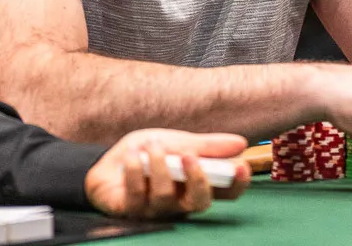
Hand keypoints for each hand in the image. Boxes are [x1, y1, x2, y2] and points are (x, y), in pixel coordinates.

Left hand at [84, 129, 250, 218]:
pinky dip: (135, 170)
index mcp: (196, 185)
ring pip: (165, 197)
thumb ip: (207, 146)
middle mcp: (179, 202)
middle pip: (200, 204)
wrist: (110, 160)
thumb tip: (241, 143)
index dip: (237, 183)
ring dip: (159, 166)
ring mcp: (155, 209)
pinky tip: (132, 156)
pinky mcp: (131, 210)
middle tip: (189, 156)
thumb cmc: (149, 154)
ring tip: (152, 145)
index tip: (240, 165)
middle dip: (198, 180)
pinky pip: (137, 194)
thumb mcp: (179, 142)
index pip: (225, 193)